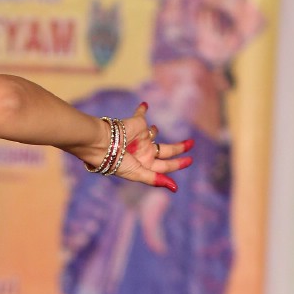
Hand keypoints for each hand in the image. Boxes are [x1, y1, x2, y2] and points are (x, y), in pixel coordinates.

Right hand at [75, 102, 191, 192]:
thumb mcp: (138, 173)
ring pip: (153, 133)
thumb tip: (175, 188)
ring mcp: (140, 137)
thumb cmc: (118, 162)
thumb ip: (155, 179)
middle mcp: (143, 152)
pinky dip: (142, 109)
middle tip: (191, 143)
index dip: (178, 164)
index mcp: (145, 164)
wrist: (103, 144)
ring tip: (153, 128)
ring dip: (154, 130)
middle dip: (179, 148)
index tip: (190, 160)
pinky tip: (144, 105)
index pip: (165, 165)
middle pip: (166, 150)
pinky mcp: (136, 123)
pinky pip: (141, 114)